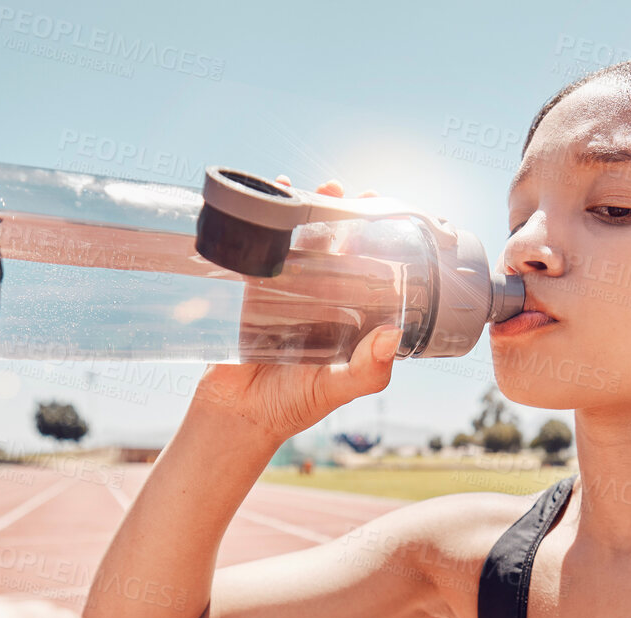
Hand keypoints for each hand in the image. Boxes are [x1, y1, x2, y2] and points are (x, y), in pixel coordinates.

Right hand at [193, 175, 399, 442]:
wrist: (238, 416)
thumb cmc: (293, 406)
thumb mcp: (338, 389)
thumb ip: (368, 371)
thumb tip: (391, 335)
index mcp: (346, 316)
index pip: (366, 269)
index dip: (375, 239)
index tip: (384, 211)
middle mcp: (318, 299)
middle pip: (332, 245)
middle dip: (338, 214)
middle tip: (343, 191)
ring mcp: (283, 292)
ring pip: (296, 242)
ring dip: (300, 211)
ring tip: (306, 188)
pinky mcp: (249, 291)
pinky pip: (257, 252)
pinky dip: (261, 226)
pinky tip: (266, 202)